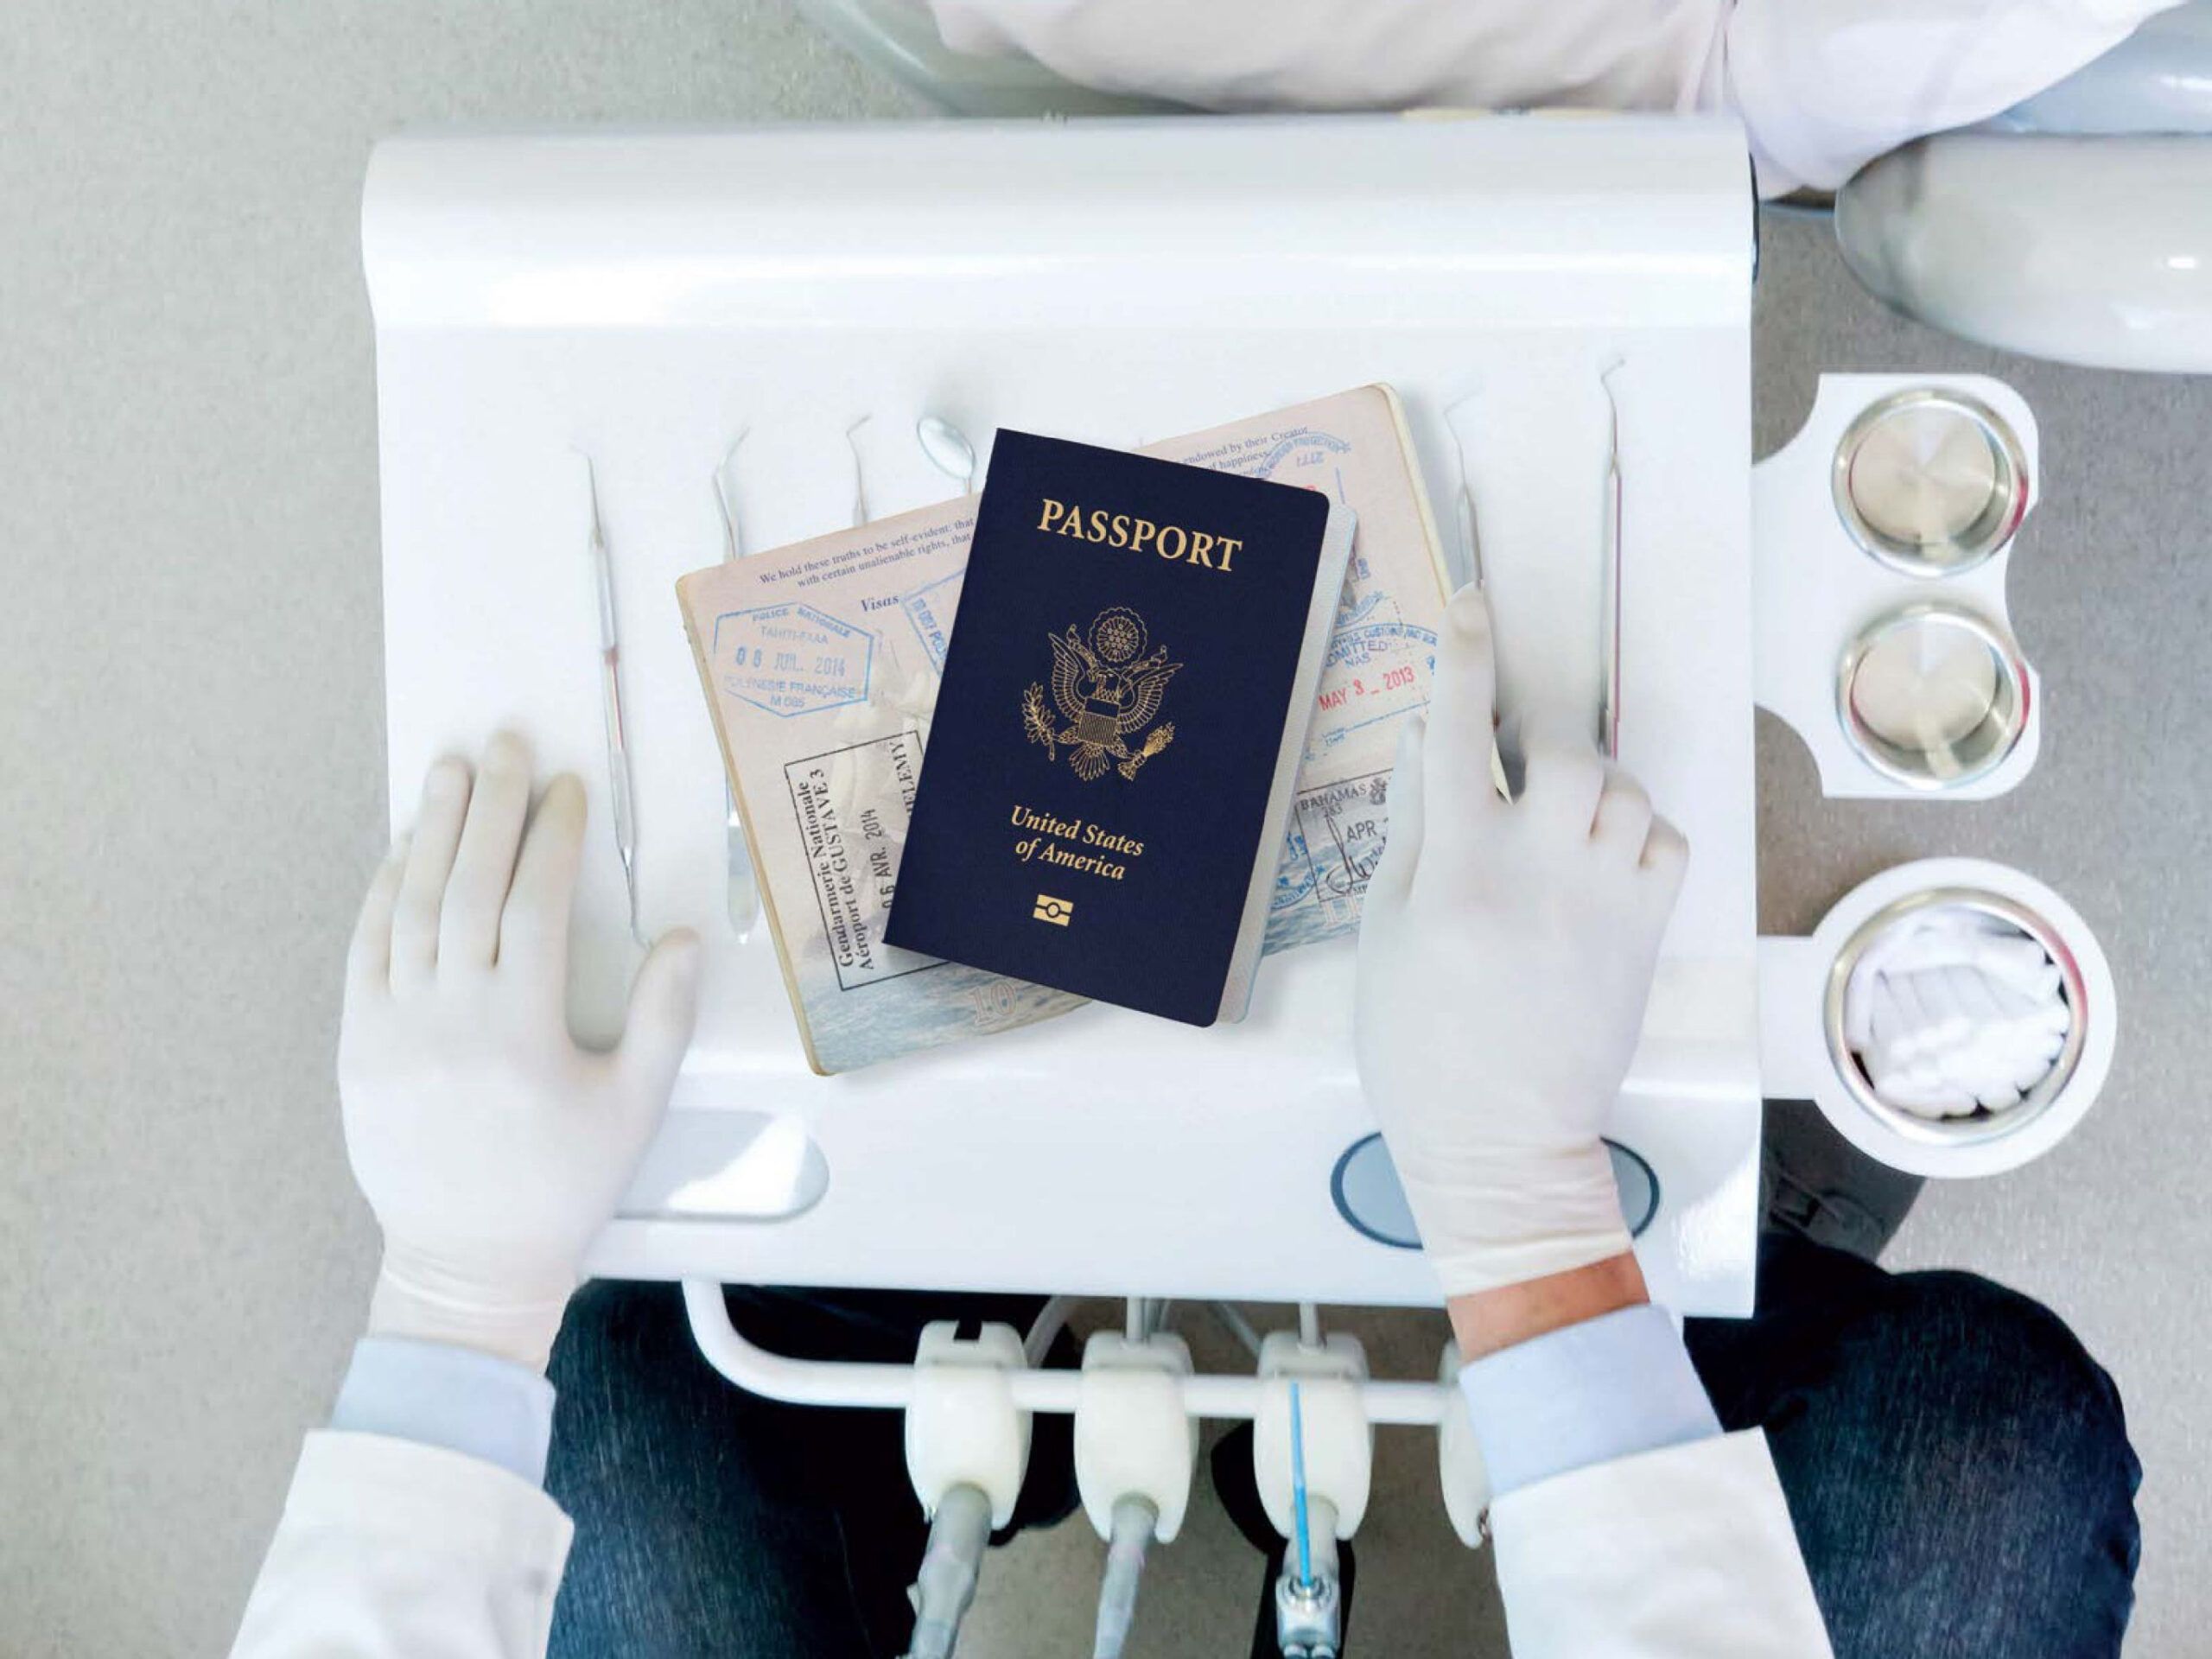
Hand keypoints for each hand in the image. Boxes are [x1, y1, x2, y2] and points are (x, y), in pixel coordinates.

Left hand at [340, 734, 701, 1371]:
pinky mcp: (358, 1046)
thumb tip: (685, 937)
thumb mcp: (633, 1108)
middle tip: (508, 746)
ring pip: (412, 907)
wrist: (468, 1262)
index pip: (536, 905)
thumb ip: (663, 1019)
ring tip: (453, 771)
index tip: (568, 788)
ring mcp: (394, 1030)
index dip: (553, 838)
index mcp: (524, 1030)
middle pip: (469, 888)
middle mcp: (452, 1019)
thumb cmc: (563, 1185)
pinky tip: (406, 849)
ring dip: (434, 831)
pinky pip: (366, 952)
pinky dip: (384, 893)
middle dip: (492, 809)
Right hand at [1355, 587, 1686, 1302]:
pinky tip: (1603, 861)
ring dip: (1589, 782)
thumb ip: (1409, 828)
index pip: (1456, 732)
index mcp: (1454, 869)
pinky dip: (1639, 831)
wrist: (1501, 1142)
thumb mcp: (1381, 933)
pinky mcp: (1648, 931)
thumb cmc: (1417, 1044)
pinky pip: (1665, 838)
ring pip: (1621, 786)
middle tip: (1512, 763)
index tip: (1471, 600)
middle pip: (1561, 747)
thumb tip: (1425, 739)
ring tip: (1557, 821)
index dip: (1463, 655)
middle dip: (1536, 735)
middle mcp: (1536, 869)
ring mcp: (1602, 898)